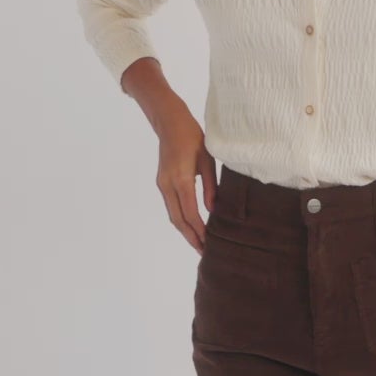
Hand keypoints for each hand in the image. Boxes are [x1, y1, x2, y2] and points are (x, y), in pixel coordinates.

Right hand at [155, 101, 216, 250]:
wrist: (170, 123)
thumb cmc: (193, 138)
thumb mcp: (208, 161)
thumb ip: (211, 187)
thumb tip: (213, 211)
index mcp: (181, 179)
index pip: (190, 212)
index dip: (199, 230)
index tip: (208, 243)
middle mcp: (168, 185)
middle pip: (177, 219)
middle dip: (190, 237)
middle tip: (203, 252)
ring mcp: (162, 184)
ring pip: (173, 215)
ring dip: (185, 230)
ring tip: (198, 243)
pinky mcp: (162, 182)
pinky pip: (171, 207)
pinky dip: (181, 219)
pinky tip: (191, 226)